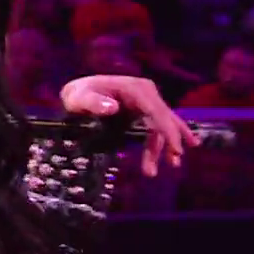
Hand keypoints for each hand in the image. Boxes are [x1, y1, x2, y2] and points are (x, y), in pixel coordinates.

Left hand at [59, 75, 200, 177]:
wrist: (78, 92)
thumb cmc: (78, 95)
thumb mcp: (79, 98)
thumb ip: (92, 102)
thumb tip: (113, 108)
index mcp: (134, 89)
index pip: (156, 110)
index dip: (167, 129)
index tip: (175, 148)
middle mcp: (145, 92)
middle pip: (164, 118)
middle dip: (171, 140)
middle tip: (174, 162)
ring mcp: (146, 101)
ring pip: (161, 125)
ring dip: (165, 146)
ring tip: (172, 165)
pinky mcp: (143, 111)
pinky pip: (156, 127)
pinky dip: (161, 143)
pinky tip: (168, 156)